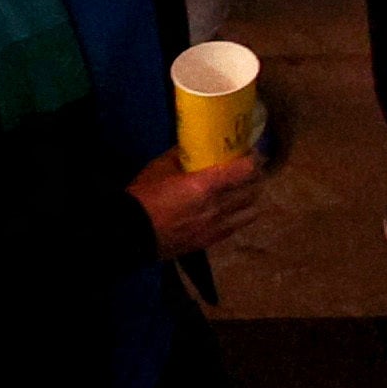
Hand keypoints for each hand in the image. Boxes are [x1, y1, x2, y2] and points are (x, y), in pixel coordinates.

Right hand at [138, 148, 277, 258]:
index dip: (254, 160)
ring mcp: (215, 227)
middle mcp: (217, 206)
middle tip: (252, 170)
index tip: (254, 153)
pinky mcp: (209, 242)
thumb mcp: (161, 166)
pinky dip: (238, 217)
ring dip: (251, 200)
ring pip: (249, 212)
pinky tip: (232, 211)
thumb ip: (182, 154)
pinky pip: (234, 228)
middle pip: (252, 191)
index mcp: (206, 185)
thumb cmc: (145, 196)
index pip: (245, 170)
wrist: (130, 234)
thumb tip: (195, 144)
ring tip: (244, 191)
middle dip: (256, 178)